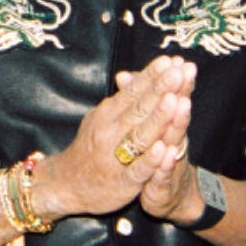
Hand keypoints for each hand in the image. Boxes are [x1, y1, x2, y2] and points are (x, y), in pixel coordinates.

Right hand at [36, 56, 193, 220]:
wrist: (66, 184)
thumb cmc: (90, 148)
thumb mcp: (100, 119)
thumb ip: (120, 99)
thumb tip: (131, 74)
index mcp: (107, 115)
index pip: (133, 91)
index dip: (152, 76)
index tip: (170, 61)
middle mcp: (110, 132)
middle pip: (139, 109)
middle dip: (161, 90)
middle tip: (179, 72)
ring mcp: (116, 157)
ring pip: (141, 135)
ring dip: (159, 118)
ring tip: (175, 100)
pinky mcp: (123, 181)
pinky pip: (138, 169)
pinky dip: (151, 159)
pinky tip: (164, 148)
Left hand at [133, 60, 203, 222]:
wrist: (169, 199)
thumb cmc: (152, 159)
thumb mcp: (146, 131)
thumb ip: (139, 104)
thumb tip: (124, 75)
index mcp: (166, 126)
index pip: (171, 98)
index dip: (172, 80)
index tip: (176, 59)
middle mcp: (172, 142)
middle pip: (176, 114)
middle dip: (178, 92)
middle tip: (183, 72)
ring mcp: (169, 164)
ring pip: (174, 141)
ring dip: (176, 122)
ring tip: (180, 102)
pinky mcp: (162, 186)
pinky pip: (162, 173)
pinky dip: (163, 162)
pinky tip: (166, 151)